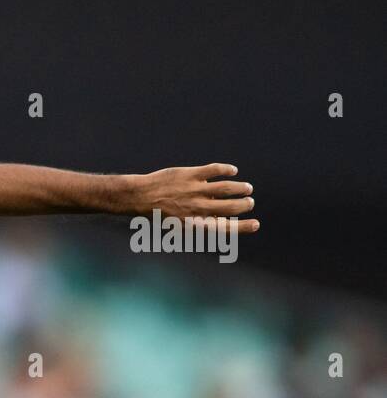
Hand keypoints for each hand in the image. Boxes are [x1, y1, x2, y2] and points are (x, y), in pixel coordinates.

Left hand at [129, 163, 258, 232]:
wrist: (140, 197)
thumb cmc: (159, 214)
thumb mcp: (178, 226)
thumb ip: (199, 223)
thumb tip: (221, 220)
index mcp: (195, 224)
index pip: (225, 228)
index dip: (242, 227)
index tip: (256, 224)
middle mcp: (197, 208)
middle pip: (230, 206)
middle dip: (244, 205)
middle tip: (249, 202)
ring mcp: (195, 190)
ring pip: (226, 187)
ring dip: (239, 188)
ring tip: (247, 188)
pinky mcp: (190, 174)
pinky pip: (214, 170)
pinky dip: (226, 170)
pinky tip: (233, 171)